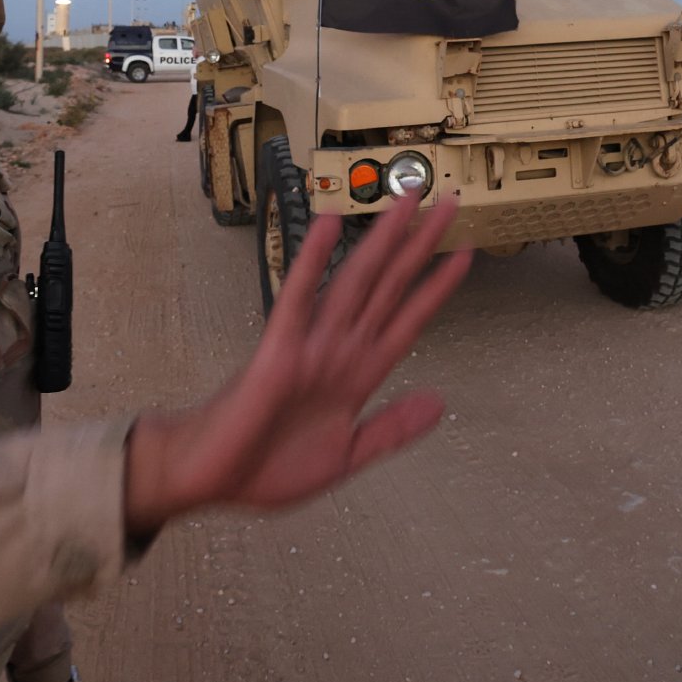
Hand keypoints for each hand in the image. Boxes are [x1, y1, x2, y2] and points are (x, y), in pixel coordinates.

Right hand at [124, 192, 469, 530]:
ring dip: (382, 241)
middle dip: (419, 245)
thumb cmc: (268, 465)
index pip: (408, 319)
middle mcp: (339, 348)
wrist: (215, 481)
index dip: (437, 287)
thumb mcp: (346, 455)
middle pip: (388, 285)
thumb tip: (440, 403)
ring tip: (405, 202)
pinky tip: (328, 225)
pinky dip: (313, 260)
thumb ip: (391, 428)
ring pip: (355, 281)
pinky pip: (298, 296)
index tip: (465, 253)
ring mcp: (310, 344)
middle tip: (448, 200)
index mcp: (358, 373)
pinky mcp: (278, 348)